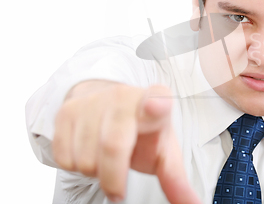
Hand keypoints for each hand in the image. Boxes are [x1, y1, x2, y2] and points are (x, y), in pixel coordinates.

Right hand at [52, 80, 199, 202]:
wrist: (111, 106)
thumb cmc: (144, 133)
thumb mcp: (163, 152)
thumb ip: (176, 180)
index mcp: (156, 102)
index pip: (157, 100)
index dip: (156, 104)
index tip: (156, 107)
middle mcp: (124, 96)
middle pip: (113, 146)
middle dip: (114, 179)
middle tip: (118, 190)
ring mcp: (94, 100)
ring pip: (86, 158)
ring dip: (94, 171)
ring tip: (106, 159)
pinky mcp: (68, 110)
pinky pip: (64, 157)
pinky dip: (75, 165)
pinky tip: (89, 151)